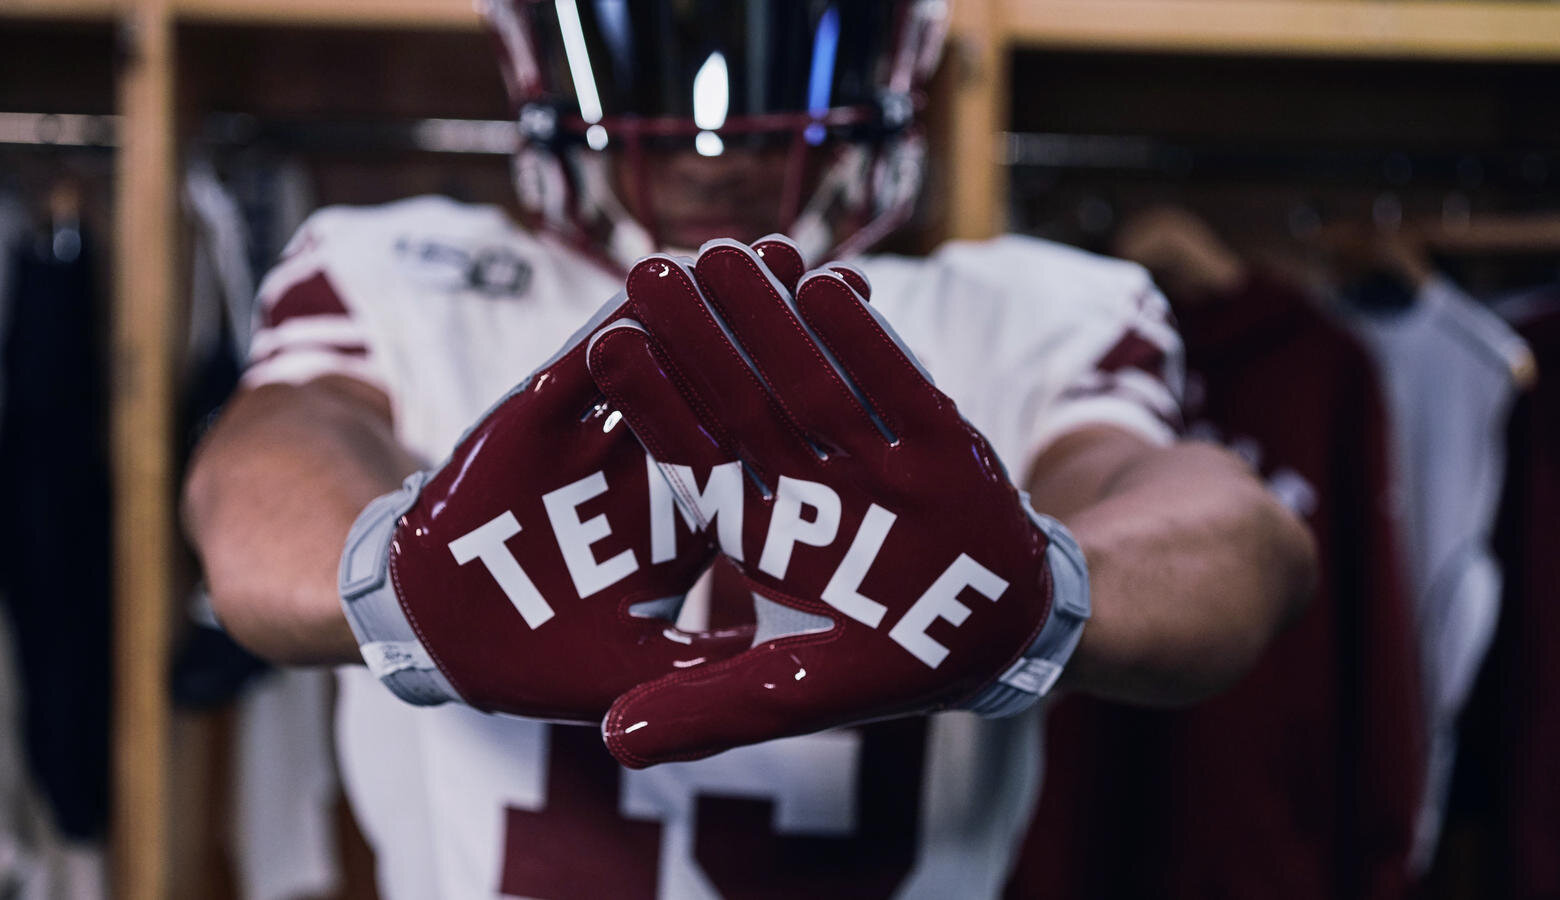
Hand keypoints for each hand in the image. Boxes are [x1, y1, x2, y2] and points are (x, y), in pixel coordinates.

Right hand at [335, 241, 806, 720]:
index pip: (767, 456)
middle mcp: (653, 463)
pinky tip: (658, 285)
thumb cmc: (544, 659)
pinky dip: (614, 330)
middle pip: (731, 387)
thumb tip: (781, 659)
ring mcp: (598, 432)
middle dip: (782, 334)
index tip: (874, 375)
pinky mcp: (537, 415)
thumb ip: (704, 665)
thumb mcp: (639, 669)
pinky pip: (580, 366)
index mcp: (692, 517)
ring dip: (711, 309)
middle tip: (843, 277)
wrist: (441, 629)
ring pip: (664, 358)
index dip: (815, 418)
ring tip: (769, 253)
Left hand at [586, 238, 1090, 766]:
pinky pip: (897, 381)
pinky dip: (866, 338)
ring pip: (813, 375)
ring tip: (722, 252)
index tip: (603, 347)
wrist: (1009, 630)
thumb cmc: (900, 660)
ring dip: (771, 317)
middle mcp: (810, 484)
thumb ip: (710, 709)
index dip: (655, 404)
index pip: (699, 459)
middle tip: (647, 270)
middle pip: (746, 399)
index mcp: (765, 533)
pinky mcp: (937, 436)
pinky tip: (823, 282)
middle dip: (700, 337)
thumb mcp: (798, 695)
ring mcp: (872, 454)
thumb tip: (611, 743)